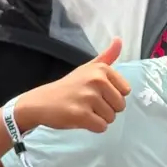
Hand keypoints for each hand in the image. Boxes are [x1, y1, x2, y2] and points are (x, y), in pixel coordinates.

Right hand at [15, 39, 130, 133]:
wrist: (41, 102)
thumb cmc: (69, 86)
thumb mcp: (88, 67)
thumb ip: (106, 56)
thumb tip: (119, 39)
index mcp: (101, 69)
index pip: (125, 90)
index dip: (113, 95)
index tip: (97, 93)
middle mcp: (97, 80)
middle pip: (120, 105)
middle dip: (107, 108)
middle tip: (89, 103)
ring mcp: (89, 97)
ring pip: (111, 118)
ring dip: (99, 118)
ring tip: (83, 110)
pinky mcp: (82, 115)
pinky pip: (101, 127)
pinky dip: (93, 127)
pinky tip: (80, 119)